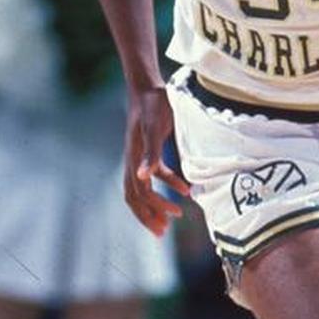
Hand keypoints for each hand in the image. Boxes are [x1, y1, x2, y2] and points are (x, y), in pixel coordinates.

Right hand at [124, 87, 189, 235]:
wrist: (147, 86)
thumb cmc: (153, 105)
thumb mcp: (155, 128)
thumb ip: (150, 152)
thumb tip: (143, 178)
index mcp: (133, 158)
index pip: (138, 192)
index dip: (151, 209)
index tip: (170, 220)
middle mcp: (133, 160)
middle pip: (135, 196)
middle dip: (148, 216)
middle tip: (163, 233)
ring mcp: (139, 156)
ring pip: (142, 189)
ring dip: (154, 206)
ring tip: (170, 220)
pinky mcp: (148, 150)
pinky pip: (155, 175)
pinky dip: (168, 185)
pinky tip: (185, 190)